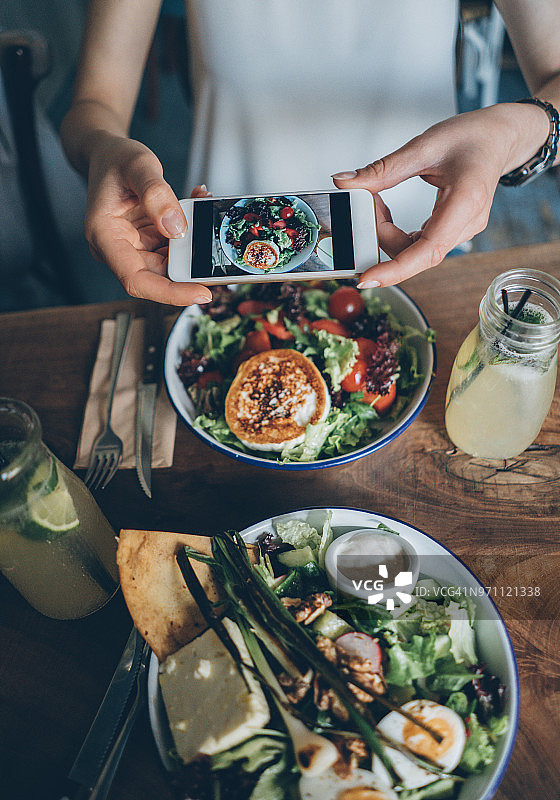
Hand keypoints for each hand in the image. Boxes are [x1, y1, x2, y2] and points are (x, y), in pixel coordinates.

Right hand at [85, 133, 212, 304]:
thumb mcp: (137, 165)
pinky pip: (175, 248)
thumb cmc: (114, 159)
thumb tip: (177, 227)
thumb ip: (156, 194)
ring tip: (210, 222)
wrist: (108, 154)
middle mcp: (119, 249)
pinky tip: (200, 208)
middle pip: (157, 278)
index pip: (136, 280)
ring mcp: (135, 247)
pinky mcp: (149, 242)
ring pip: (171, 265)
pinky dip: (191, 234)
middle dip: (191, 274)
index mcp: (105, 237)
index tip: (201, 293)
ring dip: (195, 250)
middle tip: (221, 263)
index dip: (169, 293)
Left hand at [332, 106, 517, 286]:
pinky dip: (398, 232)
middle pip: (415, 252)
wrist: (500, 137)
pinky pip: (419, 244)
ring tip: (378, 202)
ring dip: (388, 232)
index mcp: (464, 202)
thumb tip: (345, 181)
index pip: (427, 251)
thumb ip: (382, 169)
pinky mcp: (453, 231)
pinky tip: (388, 211)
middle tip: (368, 202)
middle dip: (382, 234)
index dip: (396, 270)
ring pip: (414, 250)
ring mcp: (462, 231)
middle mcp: (466, 224)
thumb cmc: (472, 137)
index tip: (368, 279)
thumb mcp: (423, 146)